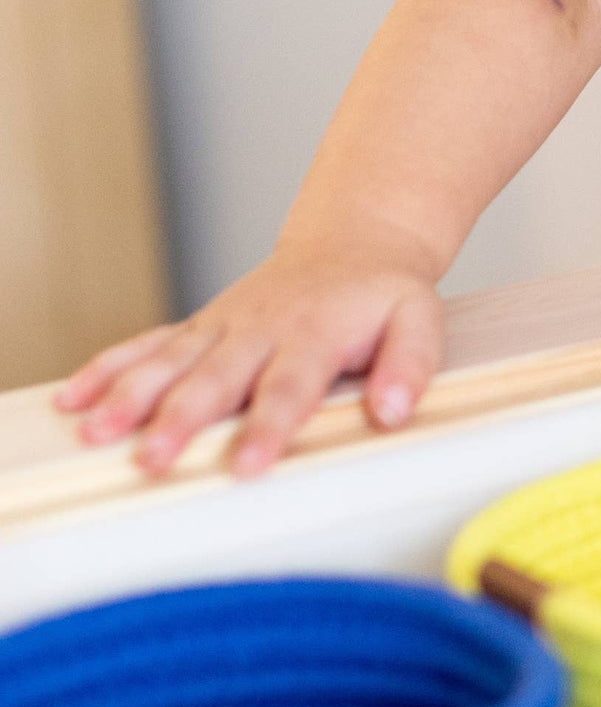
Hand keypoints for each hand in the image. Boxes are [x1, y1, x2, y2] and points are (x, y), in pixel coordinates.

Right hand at [55, 236, 445, 478]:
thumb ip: (411, 364)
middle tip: (152, 458)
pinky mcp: (199, 327)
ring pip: (169, 361)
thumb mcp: (419, 317)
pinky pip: (148, 345)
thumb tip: (394, 409)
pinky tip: (76, 399)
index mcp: (315, 331)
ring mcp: (223, 326)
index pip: (290, 386)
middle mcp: (261, 328)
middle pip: (216, 378)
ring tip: (95, 432)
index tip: (248, 465)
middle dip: (180, 419)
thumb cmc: (382, 293)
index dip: (269, 426)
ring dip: (130, 397)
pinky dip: (109, 368)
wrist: (352, 242)